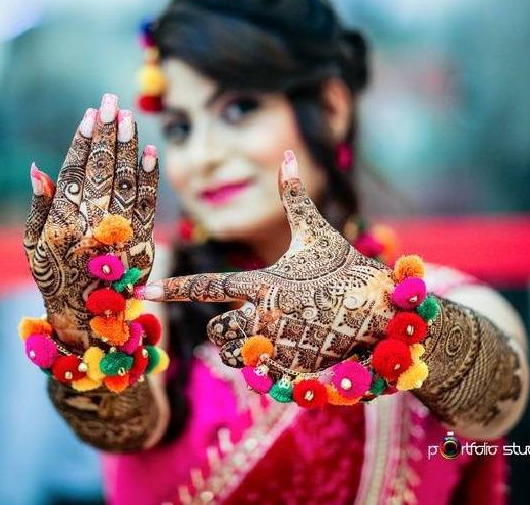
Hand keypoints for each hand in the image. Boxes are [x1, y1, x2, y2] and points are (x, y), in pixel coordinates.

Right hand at [23, 94, 158, 350]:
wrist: (88, 320)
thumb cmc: (54, 277)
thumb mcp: (33, 246)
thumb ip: (38, 206)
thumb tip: (39, 168)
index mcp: (61, 228)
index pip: (73, 175)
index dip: (82, 143)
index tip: (89, 115)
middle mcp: (91, 230)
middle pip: (101, 173)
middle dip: (107, 134)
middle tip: (110, 102)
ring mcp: (120, 238)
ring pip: (126, 184)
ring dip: (129, 148)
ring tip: (128, 118)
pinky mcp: (143, 245)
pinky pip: (148, 205)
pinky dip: (150, 178)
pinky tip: (150, 152)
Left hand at [141, 150, 394, 374]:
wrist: (388, 314)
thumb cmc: (348, 269)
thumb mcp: (318, 233)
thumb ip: (294, 198)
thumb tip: (286, 156)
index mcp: (263, 283)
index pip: (206, 285)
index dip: (170, 288)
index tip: (141, 290)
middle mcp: (264, 320)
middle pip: (214, 331)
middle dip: (222, 325)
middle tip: (251, 315)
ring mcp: (278, 349)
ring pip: (233, 356)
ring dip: (242, 346)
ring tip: (273, 330)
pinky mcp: (293, 371)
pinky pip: (261, 374)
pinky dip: (268, 364)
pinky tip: (293, 347)